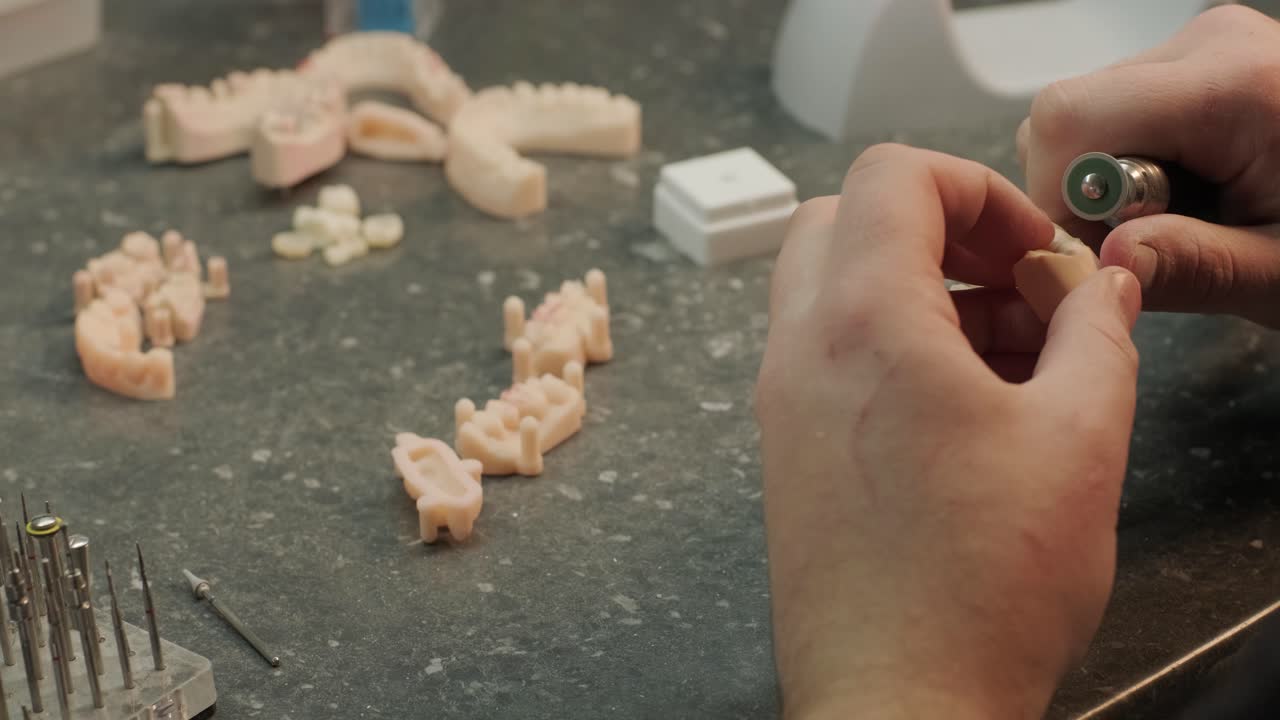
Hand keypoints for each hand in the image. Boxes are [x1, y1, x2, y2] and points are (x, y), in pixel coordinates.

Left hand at [755, 144, 1141, 718]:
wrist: (898, 703)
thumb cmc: (977, 591)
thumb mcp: (1080, 441)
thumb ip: (1097, 335)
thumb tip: (1099, 286)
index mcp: (864, 321)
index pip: (894, 175)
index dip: (978, 188)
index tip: (1033, 249)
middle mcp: (802, 350)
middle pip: (849, 220)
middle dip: (941, 231)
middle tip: (1015, 286)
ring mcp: (783, 402)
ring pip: (835, 288)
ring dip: (919, 292)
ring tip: (1011, 357)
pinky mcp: (788, 450)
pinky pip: (829, 354)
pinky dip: (891, 346)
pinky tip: (967, 407)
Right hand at [1017, 4, 1279, 326]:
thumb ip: (1193, 267)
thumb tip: (1106, 262)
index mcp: (1234, 88)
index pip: (1068, 119)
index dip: (1057, 192)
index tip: (1099, 248)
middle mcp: (1210, 45)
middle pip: (1067, 114)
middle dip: (1082, 190)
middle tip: (1151, 241)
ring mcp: (1204, 45)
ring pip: (1084, 113)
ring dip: (1105, 181)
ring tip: (1183, 218)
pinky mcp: (1201, 60)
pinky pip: (1117, 109)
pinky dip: (1128, 163)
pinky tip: (1188, 192)